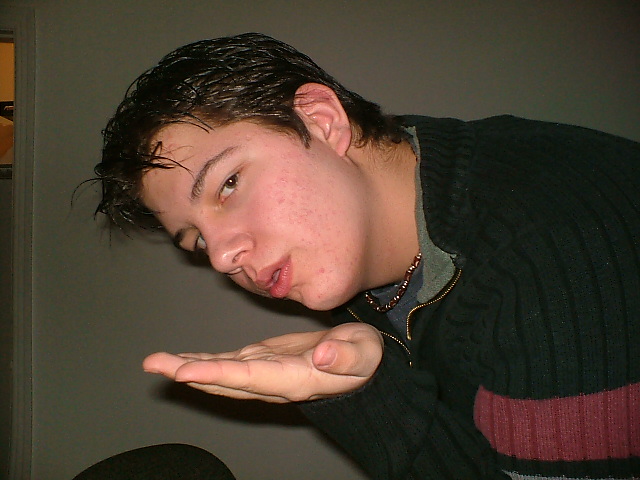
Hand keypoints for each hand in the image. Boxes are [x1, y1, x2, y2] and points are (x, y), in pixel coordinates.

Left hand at [143, 322, 382, 402]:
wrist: (361, 365)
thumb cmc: (364, 357)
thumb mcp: (364, 353)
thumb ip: (347, 356)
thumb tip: (324, 355)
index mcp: (295, 378)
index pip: (250, 377)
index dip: (217, 374)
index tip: (186, 372)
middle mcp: (273, 381)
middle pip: (225, 380)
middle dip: (188, 372)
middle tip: (155, 365)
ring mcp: (265, 373)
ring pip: (221, 373)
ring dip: (188, 368)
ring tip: (157, 363)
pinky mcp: (263, 361)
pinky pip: (228, 365)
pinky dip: (204, 362)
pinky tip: (184, 361)